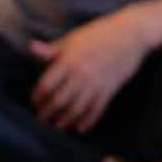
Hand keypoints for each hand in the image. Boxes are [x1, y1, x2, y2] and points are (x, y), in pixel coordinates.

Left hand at [28, 9, 151, 132]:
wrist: (130, 34)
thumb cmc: (99, 33)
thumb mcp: (73, 38)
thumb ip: (52, 49)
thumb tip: (31, 48)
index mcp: (68, 61)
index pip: (47, 84)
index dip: (38, 96)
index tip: (35, 102)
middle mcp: (80, 75)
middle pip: (59, 100)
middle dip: (48, 113)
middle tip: (42, 120)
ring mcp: (96, 84)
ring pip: (77, 108)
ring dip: (65, 120)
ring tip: (58, 127)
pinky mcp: (110, 89)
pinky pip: (97, 110)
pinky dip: (88, 121)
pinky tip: (80, 128)